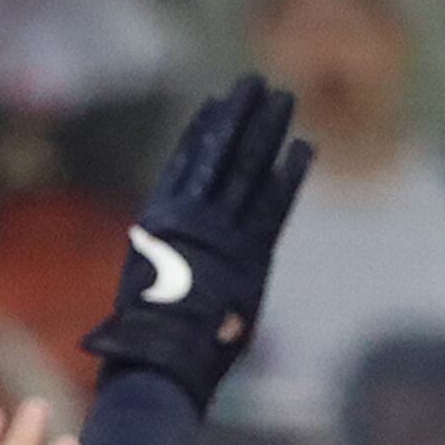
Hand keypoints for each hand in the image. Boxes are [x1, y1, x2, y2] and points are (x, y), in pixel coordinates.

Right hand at [84, 75, 310, 408]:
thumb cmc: (140, 345)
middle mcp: (189, 221)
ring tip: (282, 97)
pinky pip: (274, 207)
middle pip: (220, 156)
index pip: (185, 166)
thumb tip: (161, 259)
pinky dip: (289, 176)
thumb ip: (157, 269)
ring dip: (267, 130)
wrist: (155, 362)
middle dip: (239, 116)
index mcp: (159, 224)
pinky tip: (304, 147)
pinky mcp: (249, 257)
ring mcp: (220, 235)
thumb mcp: (140, 295)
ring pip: (248, 170)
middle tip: (254, 82)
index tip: (215, 104)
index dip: (202, 133)